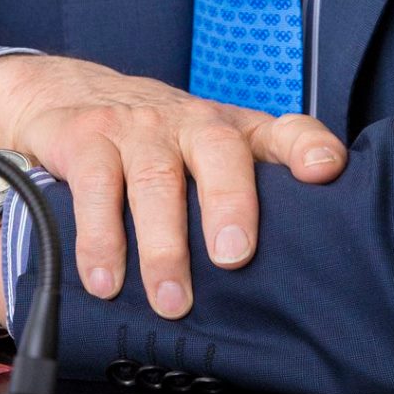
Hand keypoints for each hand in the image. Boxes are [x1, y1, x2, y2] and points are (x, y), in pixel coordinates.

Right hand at [0, 54, 345, 318]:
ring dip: (163, 245)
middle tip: (233, 256)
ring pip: (156, 180)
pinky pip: (95, 188)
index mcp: (231, 130)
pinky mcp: (87, 139)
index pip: (283, 130)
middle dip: (230, 202)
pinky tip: (103, 280)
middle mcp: (191, 122)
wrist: (68, 94)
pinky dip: (99, 239)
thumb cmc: (157, 141)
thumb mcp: (208, 155)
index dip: (307, 147)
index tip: (325, 170)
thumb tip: (296, 276)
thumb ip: (248, 197)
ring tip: (170, 299)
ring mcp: (138, 128)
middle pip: (220, 151)